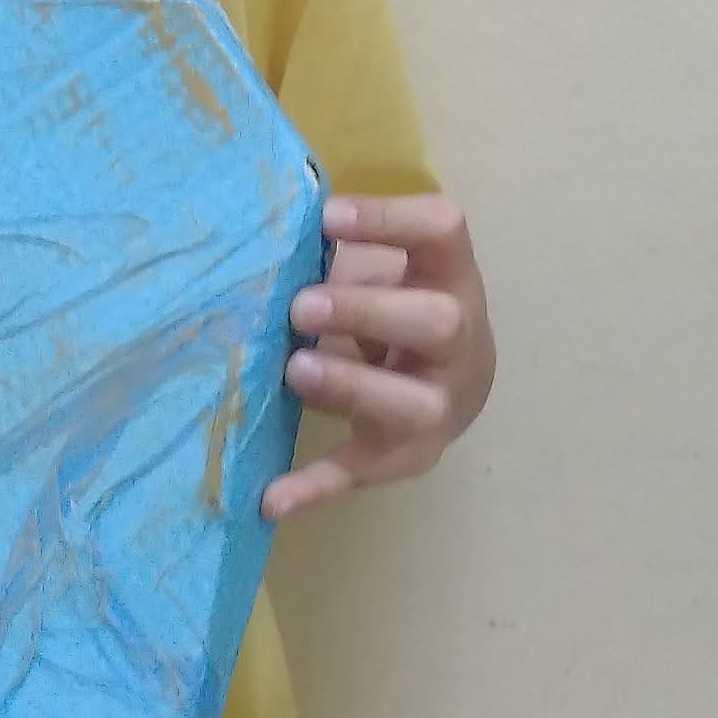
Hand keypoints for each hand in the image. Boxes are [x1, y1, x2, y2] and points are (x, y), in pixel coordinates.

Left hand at [263, 193, 494, 521]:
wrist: (454, 383)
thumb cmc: (398, 307)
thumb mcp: (383, 269)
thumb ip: (337, 253)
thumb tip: (257, 235)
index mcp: (451, 276)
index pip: (441, 231)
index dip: (389, 221)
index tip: (327, 218)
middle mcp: (461, 341)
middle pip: (438, 323)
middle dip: (368, 312)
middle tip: (302, 308)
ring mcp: (441, 404)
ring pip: (415, 405)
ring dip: (354, 388)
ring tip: (295, 372)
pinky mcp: (408, 455)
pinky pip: (365, 472)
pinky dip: (316, 486)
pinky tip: (271, 499)